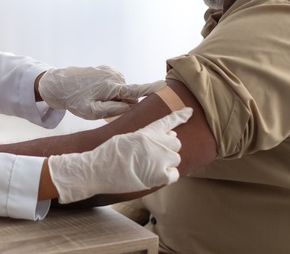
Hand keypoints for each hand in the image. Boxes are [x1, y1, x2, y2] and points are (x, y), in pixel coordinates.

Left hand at [38, 65, 166, 118]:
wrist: (58, 83)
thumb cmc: (74, 100)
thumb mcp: (91, 111)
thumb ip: (112, 110)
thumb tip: (130, 106)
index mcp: (110, 87)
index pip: (135, 90)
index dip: (151, 89)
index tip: (165, 85)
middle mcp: (113, 76)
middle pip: (129, 94)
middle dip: (123, 102)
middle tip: (102, 107)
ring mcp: (110, 71)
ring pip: (122, 89)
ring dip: (114, 96)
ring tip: (95, 99)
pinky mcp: (106, 69)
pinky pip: (115, 83)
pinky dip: (110, 89)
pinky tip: (95, 91)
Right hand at [47, 107, 191, 203]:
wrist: (99, 170)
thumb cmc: (108, 155)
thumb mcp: (126, 137)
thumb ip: (146, 136)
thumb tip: (164, 136)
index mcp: (146, 131)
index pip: (167, 121)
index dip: (180, 116)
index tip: (190, 112)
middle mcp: (157, 142)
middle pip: (176, 143)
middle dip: (168, 148)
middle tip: (154, 156)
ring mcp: (161, 158)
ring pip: (175, 159)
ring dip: (166, 163)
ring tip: (149, 168)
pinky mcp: (161, 175)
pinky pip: (174, 175)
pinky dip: (167, 176)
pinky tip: (153, 176)